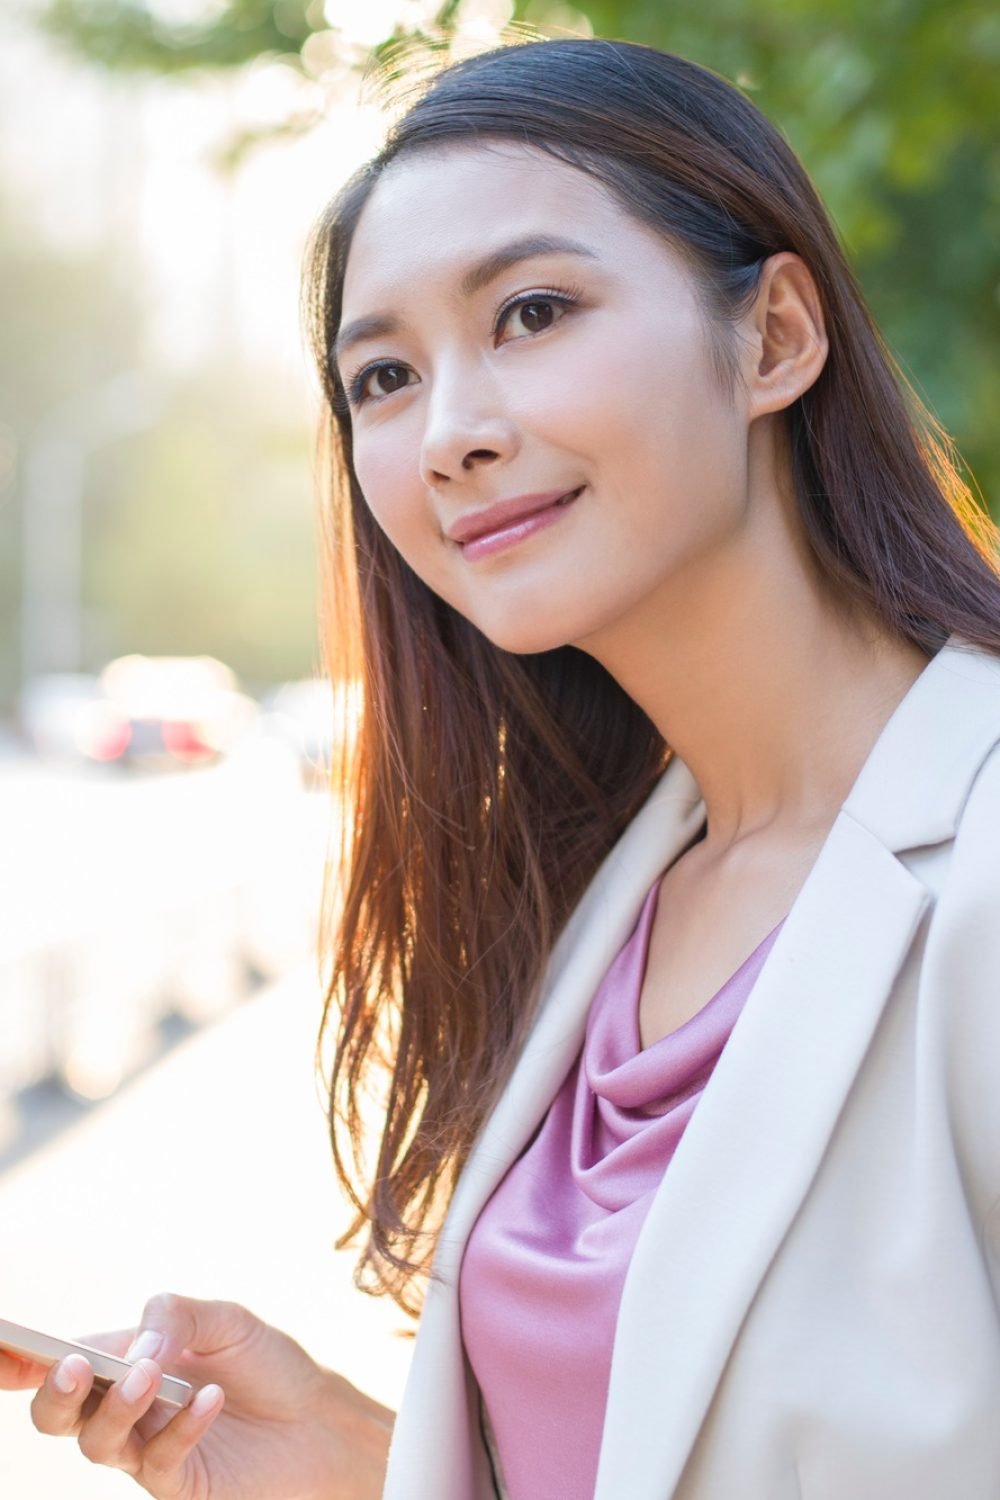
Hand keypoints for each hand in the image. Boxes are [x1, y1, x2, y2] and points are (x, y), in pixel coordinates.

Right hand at [0, 1294, 392, 1499]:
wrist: (321, 1420)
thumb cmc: (267, 1366)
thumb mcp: (226, 1320)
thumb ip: (175, 1316)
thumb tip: (136, 1346)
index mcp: (125, 1361)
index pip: (61, 1360)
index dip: (19, 1358)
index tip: (3, 1347)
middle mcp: (127, 1410)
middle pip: (58, 1415)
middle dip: (53, 1392)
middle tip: (75, 1366)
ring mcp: (147, 1451)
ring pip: (96, 1444)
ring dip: (117, 1407)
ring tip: (152, 1375)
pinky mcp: (179, 1485)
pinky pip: (159, 1463)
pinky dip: (181, 1428)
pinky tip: (210, 1400)